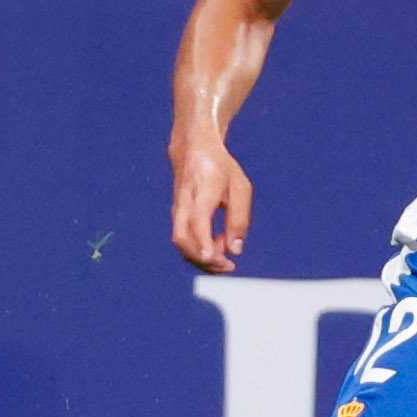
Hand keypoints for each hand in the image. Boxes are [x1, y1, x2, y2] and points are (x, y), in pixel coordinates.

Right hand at [171, 136, 253, 272]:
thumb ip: (239, 219)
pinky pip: (184, 240)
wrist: (194, 150)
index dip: (204, 243)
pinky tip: (217, 245)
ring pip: (181, 244)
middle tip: (227, 267)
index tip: (214, 259)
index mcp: (201, 190)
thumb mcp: (240, 188)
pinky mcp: (177, 217)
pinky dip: (200, 249)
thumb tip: (234, 250)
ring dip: (202, 258)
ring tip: (225, 257)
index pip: (197, 221)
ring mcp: (177, 211)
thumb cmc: (220, 169)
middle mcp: (184, 203)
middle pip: (183, 239)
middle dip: (203, 260)